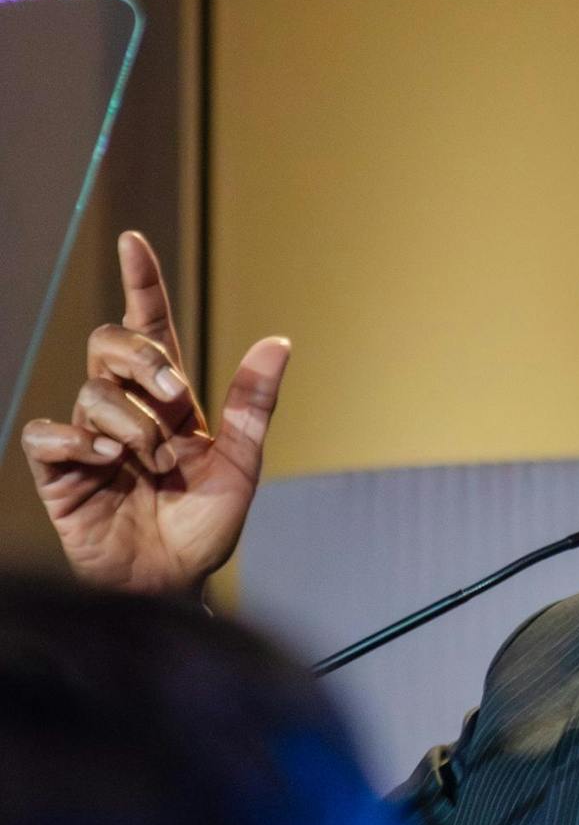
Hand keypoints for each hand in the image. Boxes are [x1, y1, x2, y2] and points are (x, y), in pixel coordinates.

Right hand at [21, 231, 290, 593]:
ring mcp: (90, 437)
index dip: (142, 285)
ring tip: (152, 467)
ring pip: (93, 392)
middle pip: (111, 343)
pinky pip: (52, 433)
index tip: (135, 241)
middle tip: (177, 401)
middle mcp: (127, 410)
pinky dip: (82, 444)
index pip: (151, 329)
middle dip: (145, 362)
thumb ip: (253, 404)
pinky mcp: (59, 470)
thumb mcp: (241, 464)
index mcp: (170, 403)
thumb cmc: (206, 528)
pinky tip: (109, 465)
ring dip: (133, 427)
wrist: (175, 583)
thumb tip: (280, 342)